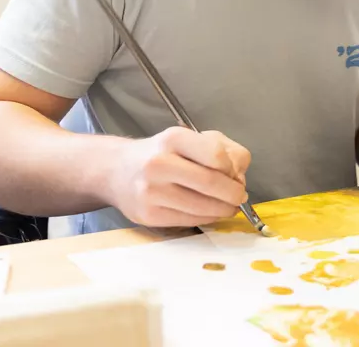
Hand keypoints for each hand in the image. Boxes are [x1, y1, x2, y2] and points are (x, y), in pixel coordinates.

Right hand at [108, 127, 249, 226]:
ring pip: (202, 207)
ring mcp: (152, 192)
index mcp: (173, 139)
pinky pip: (190, 221)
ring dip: (224, 209)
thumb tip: (240, 175)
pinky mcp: (149, 215)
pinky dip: (208, 218)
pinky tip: (210, 212)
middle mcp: (159, 164)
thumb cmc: (163, 153)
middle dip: (234, 193)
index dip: (233, 169)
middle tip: (240, 196)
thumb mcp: (192, 138)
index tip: (236, 174)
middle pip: (211, 183)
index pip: (217, 156)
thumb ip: (224, 149)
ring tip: (229, 206)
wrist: (117, 171)